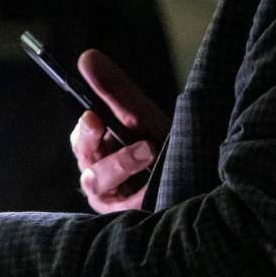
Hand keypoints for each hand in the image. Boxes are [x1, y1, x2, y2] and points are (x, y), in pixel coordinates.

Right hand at [70, 49, 169, 212]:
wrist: (195, 179)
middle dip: (99, 146)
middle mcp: (100, 180)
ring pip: (101, 185)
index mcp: (98, 152)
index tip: (93, 115)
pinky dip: (141, 194)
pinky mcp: (130, 220)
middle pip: (87, 165)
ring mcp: (114, 204)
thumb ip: (115, 90)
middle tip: (111, 128)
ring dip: (122, 164)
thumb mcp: (141, 116)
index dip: (85, 129)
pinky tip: (157, 183)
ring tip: (149, 150)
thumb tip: (86, 56)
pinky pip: (129, 208)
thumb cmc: (161, 146)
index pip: (81, 140)